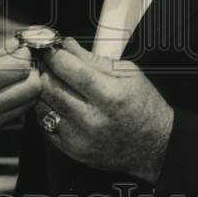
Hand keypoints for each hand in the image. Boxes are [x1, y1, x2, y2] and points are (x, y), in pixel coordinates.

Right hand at [0, 41, 38, 161]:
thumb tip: (9, 45)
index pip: (20, 66)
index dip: (22, 52)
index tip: (16, 47)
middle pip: (32, 88)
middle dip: (28, 70)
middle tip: (15, 61)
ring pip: (24, 106)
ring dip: (20, 88)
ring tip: (3, 77)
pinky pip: (7, 119)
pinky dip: (7, 104)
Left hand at [35, 37, 173, 183]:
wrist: (154, 146)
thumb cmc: (144, 107)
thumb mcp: (129, 74)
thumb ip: (94, 60)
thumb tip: (68, 46)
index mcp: (110, 96)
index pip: (70, 69)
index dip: (56, 56)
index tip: (53, 49)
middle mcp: (92, 119)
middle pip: (51, 87)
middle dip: (46, 70)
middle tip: (50, 63)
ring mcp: (80, 138)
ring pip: (43, 106)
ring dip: (43, 91)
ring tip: (55, 82)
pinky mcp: (73, 150)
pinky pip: (45, 125)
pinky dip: (47, 111)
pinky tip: (59, 103)